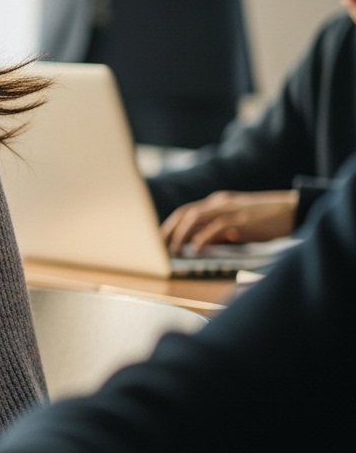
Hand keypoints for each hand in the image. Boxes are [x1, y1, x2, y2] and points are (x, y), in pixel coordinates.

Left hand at [159, 189, 298, 255]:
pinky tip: (195, 249)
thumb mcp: (238, 222)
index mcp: (218, 202)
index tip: (159, 238)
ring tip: (173, 250)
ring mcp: (229, 209)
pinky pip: (215, 227)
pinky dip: (202, 238)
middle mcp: (219, 202)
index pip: (186, 211)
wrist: (294, 210)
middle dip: (168, 230)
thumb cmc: (267, 220)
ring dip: (180, 234)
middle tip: (158, 246)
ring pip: (194, 218)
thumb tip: (200, 245)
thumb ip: (220, 230)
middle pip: (184, 213)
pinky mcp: (240, 220)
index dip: (170, 224)